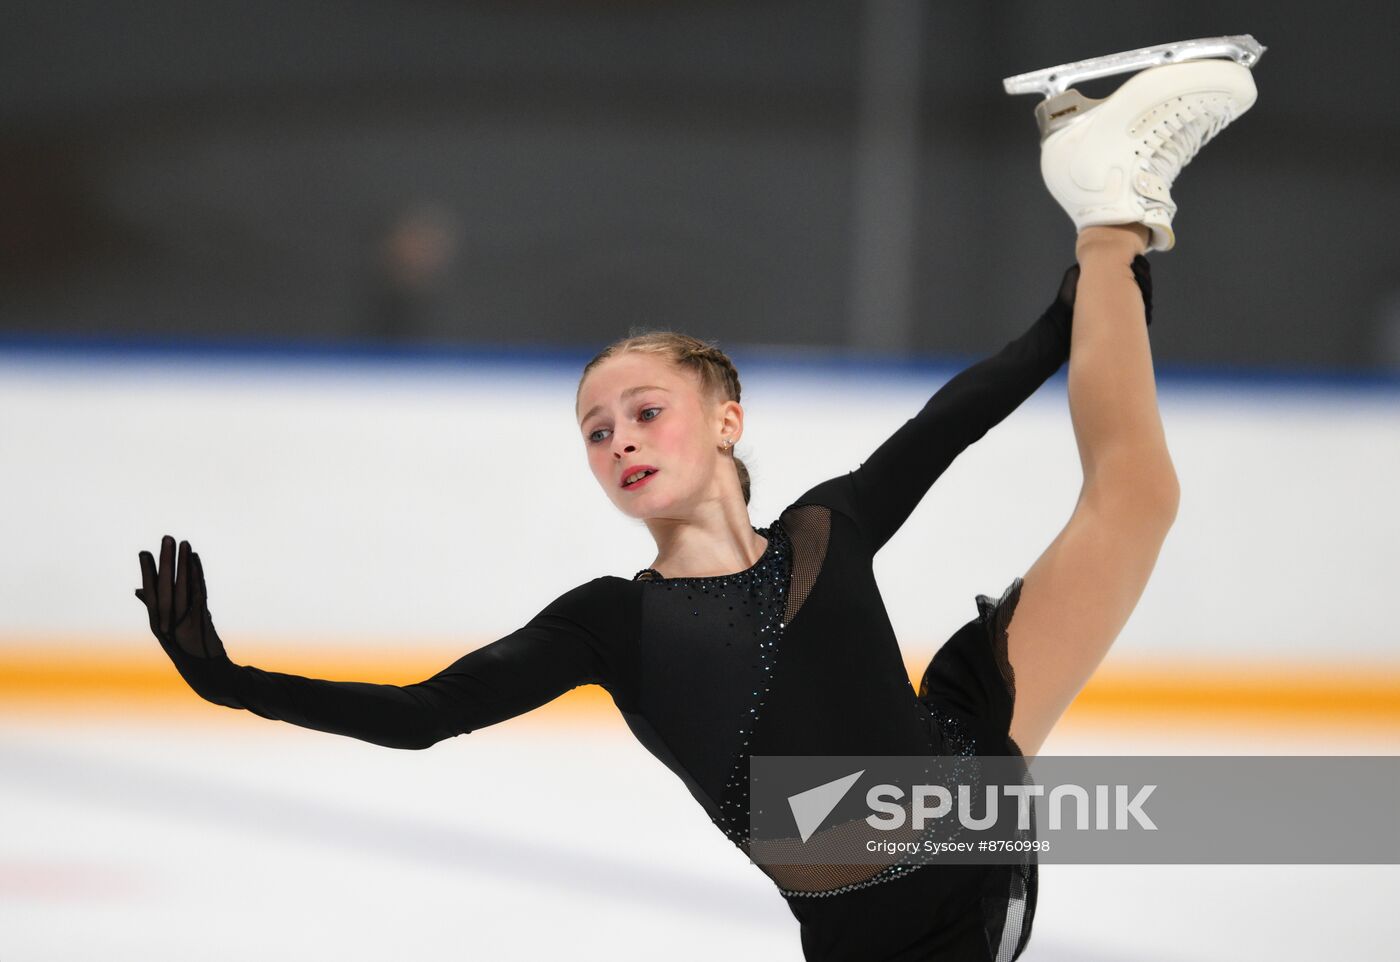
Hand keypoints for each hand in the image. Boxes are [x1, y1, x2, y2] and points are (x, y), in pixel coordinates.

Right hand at [136, 535, 228, 662]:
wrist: (206, 674)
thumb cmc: (186, 650)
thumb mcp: (167, 631)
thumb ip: (155, 609)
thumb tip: (139, 589)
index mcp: (158, 624)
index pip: (150, 593)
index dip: (147, 572)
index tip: (144, 552)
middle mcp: (167, 623)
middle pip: (165, 586)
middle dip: (166, 561)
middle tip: (166, 538)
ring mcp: (184, 622)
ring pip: (182, 586)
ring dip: (183, 563)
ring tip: (183, 542)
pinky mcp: (201, 621)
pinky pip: (199, 592)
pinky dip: (197, 574)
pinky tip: (197, 560)